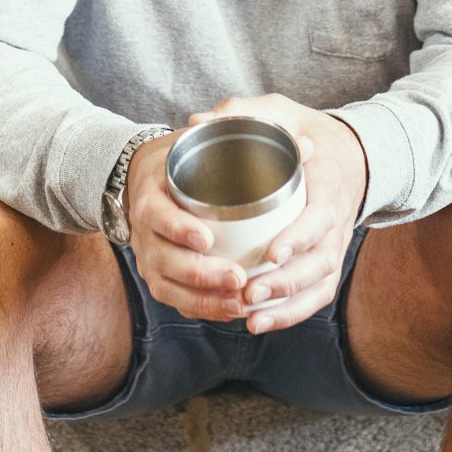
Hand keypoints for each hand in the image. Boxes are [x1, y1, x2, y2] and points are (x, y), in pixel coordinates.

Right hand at [124, 130, 254, 321]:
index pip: (157, 214)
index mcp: (152, 194)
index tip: (206, 238)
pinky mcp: (159, 276)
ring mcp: (149, 256)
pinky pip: (176, 300)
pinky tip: (232, 310)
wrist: (148, 178)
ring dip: (204, 298)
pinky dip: (203, 308)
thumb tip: (307, 146)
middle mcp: (144, 230)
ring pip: (169, 286)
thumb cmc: (186, 160)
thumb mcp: (207, 141)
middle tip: (238, 277)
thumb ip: (253, 141)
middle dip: (201, 274)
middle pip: (165, 259)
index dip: (178, 228)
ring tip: (240, 301)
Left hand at [188, 93, 367, 335]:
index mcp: (328, 185)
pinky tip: (259, 323)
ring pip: (320, 285)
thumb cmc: (305, 131)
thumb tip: (197, 119)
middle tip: (249, 292)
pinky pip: (317, 295)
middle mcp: (337, 220)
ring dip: (287, 307)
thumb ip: (243, 112)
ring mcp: (335, 244)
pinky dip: (292, 314)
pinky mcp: (327, 260)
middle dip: (286, 283)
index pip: (321, 217)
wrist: (349, 151)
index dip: (299, 238)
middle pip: (321, 261)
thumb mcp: (280, 111)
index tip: (271, 252)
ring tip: (250, 318)